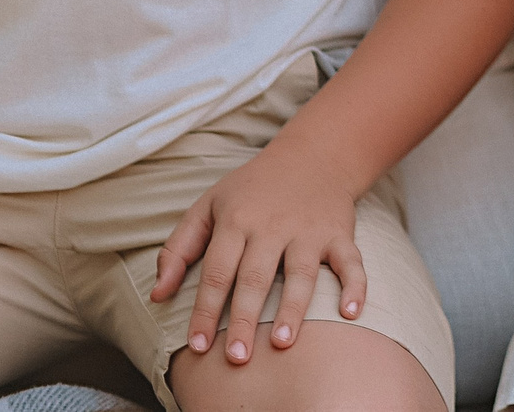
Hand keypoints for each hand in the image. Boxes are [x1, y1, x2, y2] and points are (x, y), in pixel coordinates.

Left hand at [154, 139, 365, 365]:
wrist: (313, 155)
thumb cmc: (252, 189)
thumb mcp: (207, 206)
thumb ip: (178, 249)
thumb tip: (157, 294)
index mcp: (236, 220)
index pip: (217, 271)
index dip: (205, 310)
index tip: (198, 346)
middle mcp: (272, 226)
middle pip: (256, 277)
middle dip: (245, 319)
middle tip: (237, 358)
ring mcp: (309, 230)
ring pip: (301, 273)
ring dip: (293, 308)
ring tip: (282, 343)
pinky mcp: (339, 233)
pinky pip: (351, 261)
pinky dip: (355, 285)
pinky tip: (352, 312)